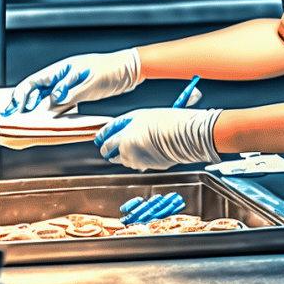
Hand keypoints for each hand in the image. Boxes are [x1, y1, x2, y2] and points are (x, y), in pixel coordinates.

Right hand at [5, 49, 142, 114]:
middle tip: (10, 116)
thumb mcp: (90, 82)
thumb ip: (71, 91)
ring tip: (24, 121)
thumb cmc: (112, 70)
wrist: (129, 70)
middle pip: (36, 90)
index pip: (35, 81)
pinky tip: (47, 120)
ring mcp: (68, 85)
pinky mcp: (76, 93)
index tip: (16, 106)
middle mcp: (62, 76)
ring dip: (35, 108)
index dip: (22, 94)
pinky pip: (59, 103)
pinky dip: (52, 111)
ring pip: (46, 98)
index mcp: (62, 69)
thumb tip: (55, 99)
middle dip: (22, 102)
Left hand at [94, 108, 223, 170]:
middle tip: (107, 148)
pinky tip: (147, 151)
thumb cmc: (168, 121)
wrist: (183, 136)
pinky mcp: (145, 166)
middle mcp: (127, 144)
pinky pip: (137, 163)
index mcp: (126, 128)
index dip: (102, 136)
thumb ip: (131, 124)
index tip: (99, 139)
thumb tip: (122, 132)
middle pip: (110, 150)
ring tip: (133, 148)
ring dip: (123, 155)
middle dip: (107, 149)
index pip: (107, 133)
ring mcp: (135, 157)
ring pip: (123, 159)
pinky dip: (138, 159)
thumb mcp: (145, 116)